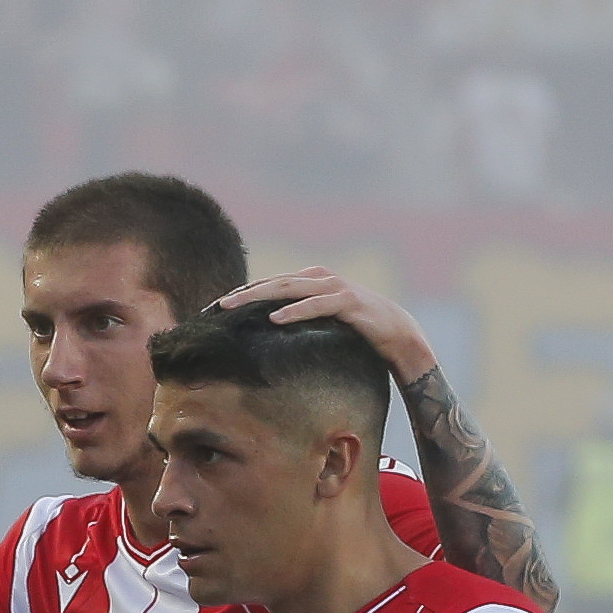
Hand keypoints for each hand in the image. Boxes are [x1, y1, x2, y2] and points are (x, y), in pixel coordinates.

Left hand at [224, 266, 431, 381]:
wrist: (398, 333)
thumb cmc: (356, 330)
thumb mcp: (321, 322)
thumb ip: (297, 319)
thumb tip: (265, 334)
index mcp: (309, 281)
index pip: (268, 285)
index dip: (242, 294)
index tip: (215, 308)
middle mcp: (318, 278)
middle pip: (272, 284)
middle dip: (242, 294)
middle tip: (216, 306)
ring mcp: (333, 287)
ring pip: (288, 289)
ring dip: (258, 297)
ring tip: (233, 307)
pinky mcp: (348, 302)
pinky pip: (316, 305)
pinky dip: (295, 311)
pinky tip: (275, 319)